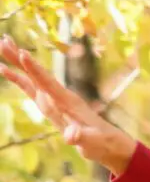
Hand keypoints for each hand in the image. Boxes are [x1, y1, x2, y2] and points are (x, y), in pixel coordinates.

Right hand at [0, 37, 135, 173]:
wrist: (107, 142)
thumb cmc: (100, 141)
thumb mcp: (91, 141)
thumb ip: (79, 137)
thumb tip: (71, 137)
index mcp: (67, 101)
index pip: (48, 82)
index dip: (35, 69)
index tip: (23, 53)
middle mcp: (58, 95)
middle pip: (36, 73)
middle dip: (20, 58)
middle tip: (3, 40)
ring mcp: (53, 99)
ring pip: (31, 77)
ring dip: (16, 62)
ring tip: (1, 44)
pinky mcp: (49, 104)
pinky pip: (30, 88)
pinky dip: (18, 79)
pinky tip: (4, 69)